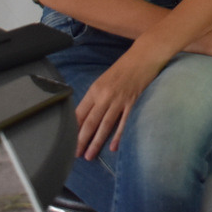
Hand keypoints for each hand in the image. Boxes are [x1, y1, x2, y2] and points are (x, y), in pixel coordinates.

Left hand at [74, 46, 165, 160]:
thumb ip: (96, 96)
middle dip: (81, 140)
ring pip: (105, 125)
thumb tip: (87, 114)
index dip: (73, 129)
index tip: (67, 141)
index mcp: (95, 89)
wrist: (144, 56)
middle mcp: (105, 96)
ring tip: (89, 156)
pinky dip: (118, 136)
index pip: (80, 113)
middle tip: (75, 155)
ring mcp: (119, 100)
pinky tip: (113, 147)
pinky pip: (124, 122)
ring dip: (96, 142)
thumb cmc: (124, 67)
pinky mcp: (133, 102)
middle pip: (90, 122)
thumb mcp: (105, 79)